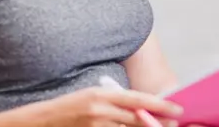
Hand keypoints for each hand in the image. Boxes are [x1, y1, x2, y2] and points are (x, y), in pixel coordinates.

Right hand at [35, 86, 183, 125]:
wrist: (41, 121)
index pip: (139, 99)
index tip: (177, 109)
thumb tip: (144, 107)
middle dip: (156, 122)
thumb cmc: (70, 106)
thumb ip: (117, 101)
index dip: (160, 105)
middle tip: (171, 124)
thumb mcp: (94, 96)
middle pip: (137, 119)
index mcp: (103, 95)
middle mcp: (100, 111)